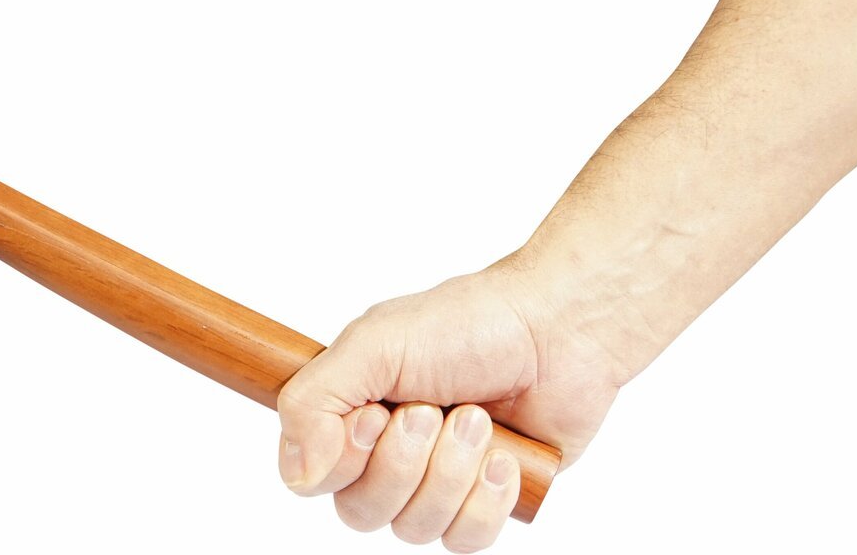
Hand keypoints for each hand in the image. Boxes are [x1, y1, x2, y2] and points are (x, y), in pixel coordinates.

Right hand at [275, 254, 622, 550]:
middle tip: (436, 410)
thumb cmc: (466, 323)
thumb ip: (314, 400)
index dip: (345, 459)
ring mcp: (437, 479)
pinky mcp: (485, 499)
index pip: (313, 477)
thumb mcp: (374, 344)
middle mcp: (388, 450)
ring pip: (415, 528)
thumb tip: (300, 474)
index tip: (376, 415)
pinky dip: (486, 497)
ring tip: (477, 419)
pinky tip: (505, 456)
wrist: (556, 330)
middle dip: (405, 462)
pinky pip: (464, 539)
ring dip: (451, 470)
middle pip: (362, 512)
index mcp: (353, 410)